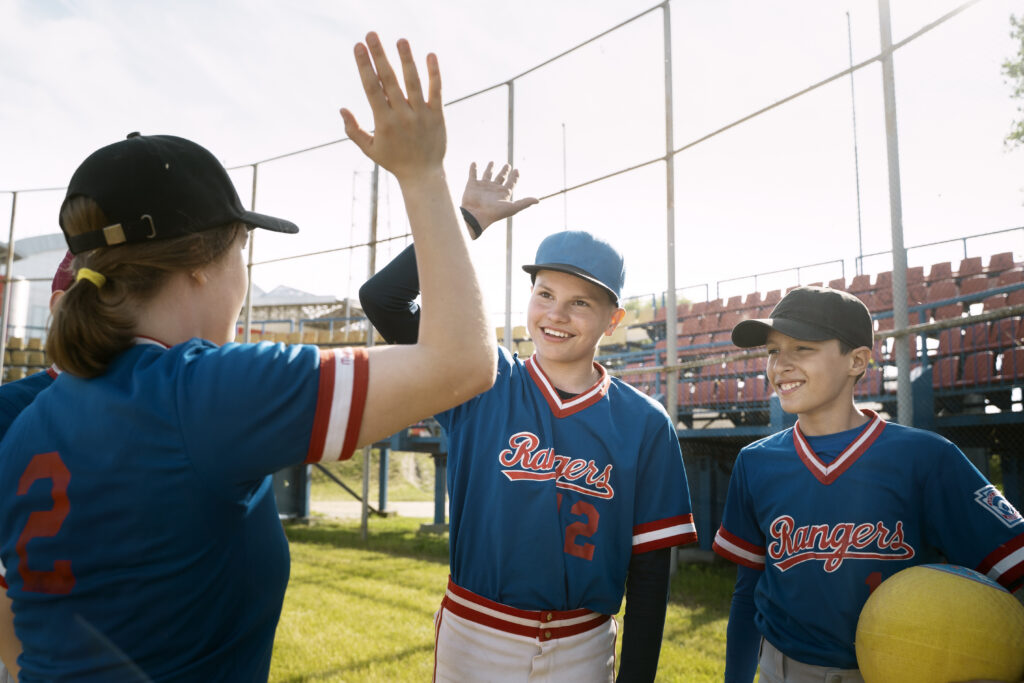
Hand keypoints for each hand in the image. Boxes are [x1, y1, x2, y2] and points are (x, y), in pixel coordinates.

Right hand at [339, 32, 444, 180]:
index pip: (372, 88)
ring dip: (406, 59)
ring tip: (400, 40)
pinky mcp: (437, 115)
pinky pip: (436, 90)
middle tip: (372, 34)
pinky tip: (430, 55)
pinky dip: (434, 73)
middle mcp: (402, 115)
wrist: (423, 175)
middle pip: (389, 80)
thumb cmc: (394, 161)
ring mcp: (421, 114)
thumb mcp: (369, 149)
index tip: (358, 47)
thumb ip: (353, 130)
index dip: (364, 66)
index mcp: (383, 122)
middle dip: (379, 55)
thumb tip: (342, 109)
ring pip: (413, 82)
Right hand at [460, 161, 538, 233]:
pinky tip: (474, 163)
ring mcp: (483, 186)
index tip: (517, 170)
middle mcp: (494, 189)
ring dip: (490, 168)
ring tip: (492, 162)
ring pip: (487, 175)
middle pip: (501, 178)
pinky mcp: (472, 185)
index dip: (515, 177)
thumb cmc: (494, 213)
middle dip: (504, 171)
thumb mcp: (512, 207)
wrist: (476, 215)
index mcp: (503, 193)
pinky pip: (472, 174)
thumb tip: (538, 201)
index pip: (511, 183)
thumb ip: (524, 203)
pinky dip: (473, 169)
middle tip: (508, 165)